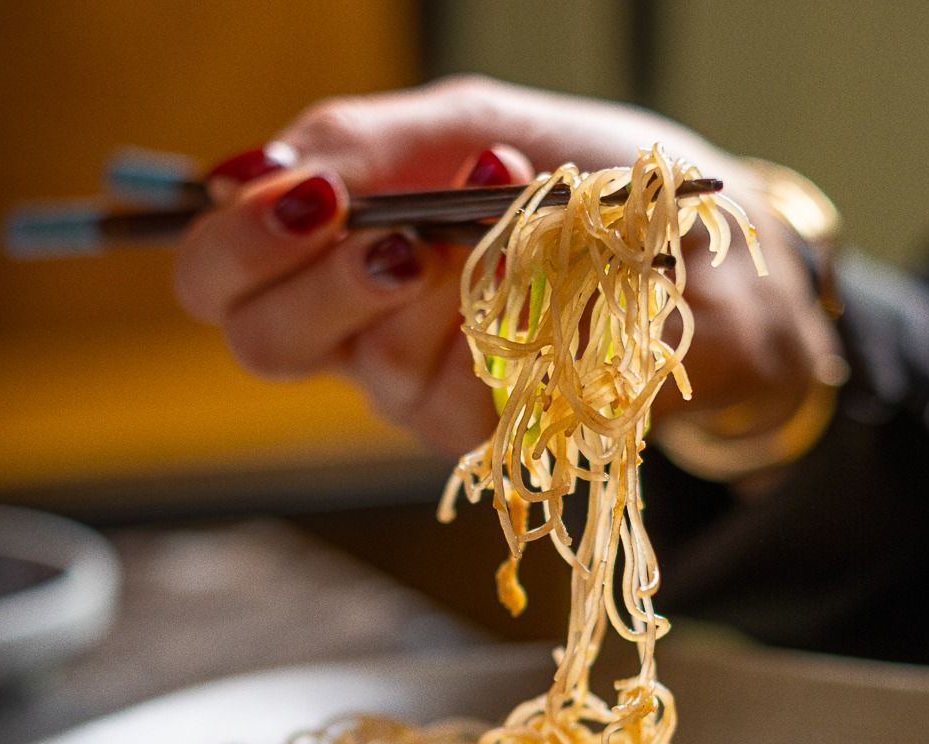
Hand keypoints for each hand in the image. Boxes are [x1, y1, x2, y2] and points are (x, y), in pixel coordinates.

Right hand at [174, 76, 835, 457]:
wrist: (705, 253)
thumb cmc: (586, 179)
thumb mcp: (477, 124)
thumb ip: (371, 142)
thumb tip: (261, 169)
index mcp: (332, 249)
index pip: (222, 276)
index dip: (239, 245)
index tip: (308, 199)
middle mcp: (357, 330)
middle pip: (263, 340)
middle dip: (325, 285)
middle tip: (399, 241)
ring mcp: (416, 390)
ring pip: (373, 367)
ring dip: (444, 295)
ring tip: (511, 243)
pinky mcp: (484, 434)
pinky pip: (458, 402)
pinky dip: (506, 339)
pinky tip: (548, 297)